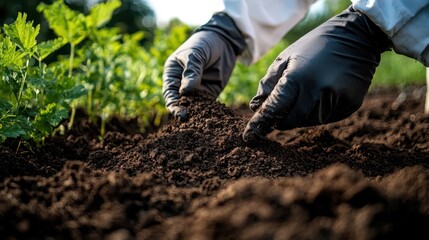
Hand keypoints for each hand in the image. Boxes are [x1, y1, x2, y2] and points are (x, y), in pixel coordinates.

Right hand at [162, 13, 244, 120]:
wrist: (223, 41)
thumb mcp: (196, 55)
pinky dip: (209, 111)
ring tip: (200, 122)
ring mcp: (195, 90)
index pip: (170, 92)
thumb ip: (191, 71)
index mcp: (172, 74)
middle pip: (180, 102)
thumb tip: (185, 91)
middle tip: (187, 119)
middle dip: (183, 112)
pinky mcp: (208, 93)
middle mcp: (181, 84)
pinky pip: (207, 105)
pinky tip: (212, 117)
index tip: (180, 112)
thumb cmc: (204, 44)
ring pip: (193, 106)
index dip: (173, 104)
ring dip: (196, 114)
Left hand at [243, 7, 390, 141]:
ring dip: (301, 114)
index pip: (274, 109)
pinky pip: (327, 118)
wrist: (356, 36)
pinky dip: (319, 112)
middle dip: (281, 119)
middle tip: (280, 111)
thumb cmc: (314, 46)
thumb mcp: (286, 57)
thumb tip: (256, 107)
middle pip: (291, 121)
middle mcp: (317, 91)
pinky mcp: (350, 104)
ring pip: (309, 121)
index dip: (260, 123)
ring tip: (307, 92)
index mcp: (297, 77)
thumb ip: (269, 84)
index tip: (249, 135)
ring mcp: (336, 99)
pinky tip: (323, 93)